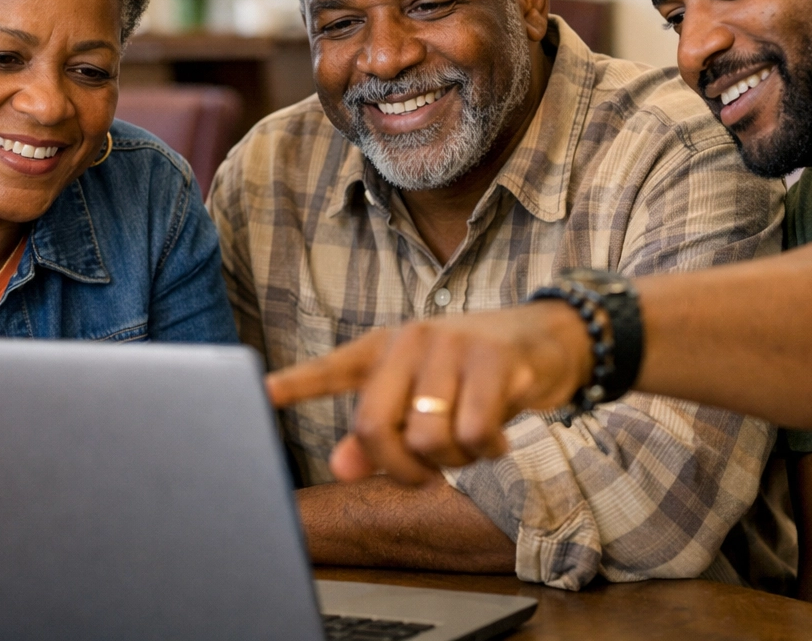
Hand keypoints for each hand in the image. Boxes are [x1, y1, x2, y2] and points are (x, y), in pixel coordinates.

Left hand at [265, 302, 592, 484]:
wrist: (550, 339)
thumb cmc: (477, 374)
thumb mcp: (426, 397)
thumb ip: (381, 433)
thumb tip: (339, 467)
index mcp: (387, 347)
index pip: (333, 368)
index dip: (296, 383)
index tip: (262, 391)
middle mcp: (412, 340)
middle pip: (375, 427)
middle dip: (401, 469)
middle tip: (429, 473)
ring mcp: (452, 346)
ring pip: (426, 439)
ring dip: (453, 460)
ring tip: (471, 443)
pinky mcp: (493, 360)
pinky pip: (473, 432)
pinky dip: (485, 450)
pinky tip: (496, 437)